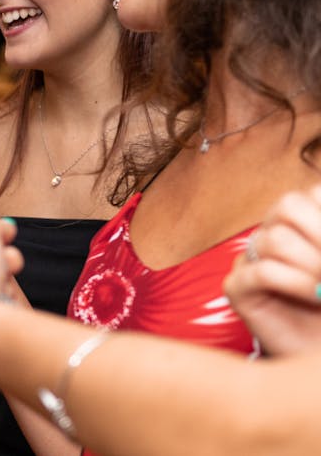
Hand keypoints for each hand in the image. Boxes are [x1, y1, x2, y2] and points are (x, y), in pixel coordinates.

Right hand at [225, 185, 320, 355]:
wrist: (317, 355)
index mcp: (301, 224)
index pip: (312, 194)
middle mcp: (273, 235)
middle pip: (288, 205)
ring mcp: (251, 260)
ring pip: (274, 239)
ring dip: (312, 262)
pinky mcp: (237, 288)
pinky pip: (261, 272)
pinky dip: (295, 282)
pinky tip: (315, 296)